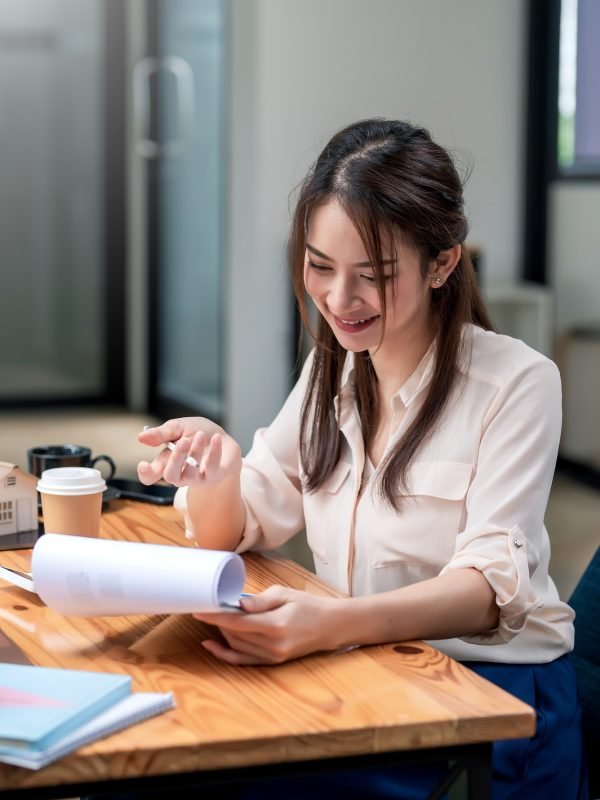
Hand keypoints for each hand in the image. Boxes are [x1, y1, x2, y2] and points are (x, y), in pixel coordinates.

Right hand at [137, 418, 241, 488]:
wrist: (221, 437)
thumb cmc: (196, 433)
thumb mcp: (178, 427)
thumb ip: (161, 434)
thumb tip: (141, 438)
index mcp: (166, 462)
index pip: (150, 476)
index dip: (145, 474)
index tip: (143, 464)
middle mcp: (179, 474)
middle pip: (170, 476)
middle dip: (176, 459)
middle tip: (184, 441)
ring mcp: (197, 478)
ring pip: (191, 473)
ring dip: (196, 452)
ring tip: (200, 435)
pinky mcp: (214, 476)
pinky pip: (212, 469)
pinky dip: (214, 452)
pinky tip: (215, 439)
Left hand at [193, 587, 345, 664]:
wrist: (329, 626)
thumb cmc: (307, 605)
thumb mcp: (285, 594)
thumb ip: (260, 601)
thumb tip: (237, 605)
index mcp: (276, 625)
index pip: (238, 623)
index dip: (216, 617)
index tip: (200, 609)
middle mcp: (273, 645)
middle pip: (235, 634)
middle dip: (218, 621)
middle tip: (208, 606)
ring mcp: (272, 656)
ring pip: (236, 646)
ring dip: (222, 632)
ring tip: (217, 616)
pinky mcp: (272, 662)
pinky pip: (243, 660)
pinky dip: (225, 653)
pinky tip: (211, 645)